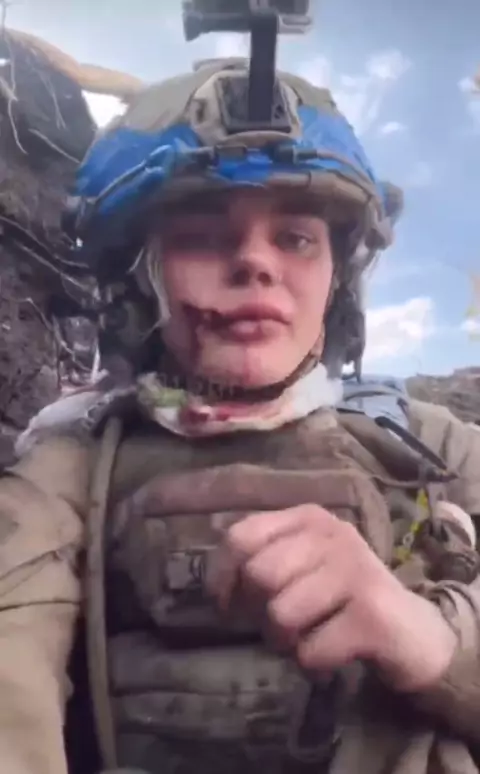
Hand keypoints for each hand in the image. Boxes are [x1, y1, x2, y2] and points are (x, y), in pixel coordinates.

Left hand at [207, 504, 456, 691]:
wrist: (413, 632)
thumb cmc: (343, 597)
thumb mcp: (302, 567)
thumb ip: (261, 562)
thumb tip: (217, 587)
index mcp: (309, 518)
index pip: (240, 535)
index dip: (222, 575)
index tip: (228, 604)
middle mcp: (333, 535)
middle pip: (259, 575)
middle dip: (260, 612)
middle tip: (283, 624)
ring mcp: (355, 572)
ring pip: (281, 615)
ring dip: (286, 641)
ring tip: (311, 637)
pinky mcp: (372, 616)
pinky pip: (309, 650)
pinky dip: (312, 664)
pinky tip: (333, 654)